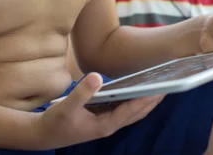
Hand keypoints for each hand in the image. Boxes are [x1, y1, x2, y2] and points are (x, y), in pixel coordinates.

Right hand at [34, 73, 163, 149]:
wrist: (43, 135)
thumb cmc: (55, 122)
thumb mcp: (66, 107)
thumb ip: (82, 92)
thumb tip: (96, 76)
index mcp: (104, 125)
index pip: (130, 111)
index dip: (145, 99)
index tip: (159, 88)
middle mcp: (109, 125)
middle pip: (137, 113)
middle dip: (152, 100)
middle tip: (169, 85)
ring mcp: (106, 123)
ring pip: (132, 112)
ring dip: (146, 101)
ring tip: (159, 86)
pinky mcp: (102, 119)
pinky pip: (124, 109)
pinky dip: (134, 100)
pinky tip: (138, 89)